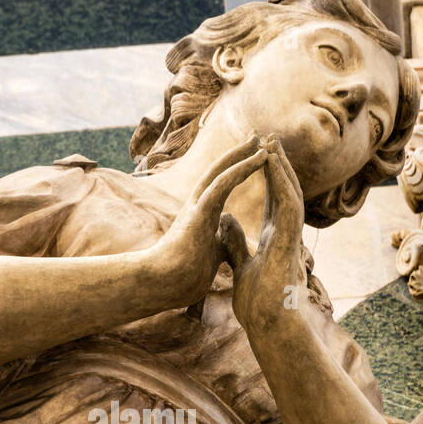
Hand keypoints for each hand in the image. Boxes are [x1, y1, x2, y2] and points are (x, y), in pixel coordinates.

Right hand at [147, 135, 267, 306]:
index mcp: (201, 215)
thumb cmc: (183, 275)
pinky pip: (222, 183)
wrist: (162, 286)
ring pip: (221, 172)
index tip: (254, 157)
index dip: (236, 170)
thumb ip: (219, 238)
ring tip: (260, 140)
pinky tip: (257, 158)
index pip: (221, 185)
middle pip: (220, 171)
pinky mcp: (199, 213)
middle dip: (239, 154)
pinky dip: (241, 169)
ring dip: (242, 155)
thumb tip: (227, 232)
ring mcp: (197, 207)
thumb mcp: (210, 253)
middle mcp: (197, 205)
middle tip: (257, 137)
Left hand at [231, 135, 306, 335]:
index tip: (260, 155)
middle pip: (284, 190)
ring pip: (290, 192)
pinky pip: (288, 205)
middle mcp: (284, 233)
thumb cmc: (258, 302)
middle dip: (277, 164)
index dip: (267, 177)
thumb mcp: (239, 263)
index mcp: (273, 238)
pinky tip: (274, 165)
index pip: (273, 199)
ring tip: (272, 142)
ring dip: (282, 167)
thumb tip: (224, 219)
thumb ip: (234, 241)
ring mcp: (289, 236)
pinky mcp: (288, 241)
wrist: (267, 324)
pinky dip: (281, 183)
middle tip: (270, 138)